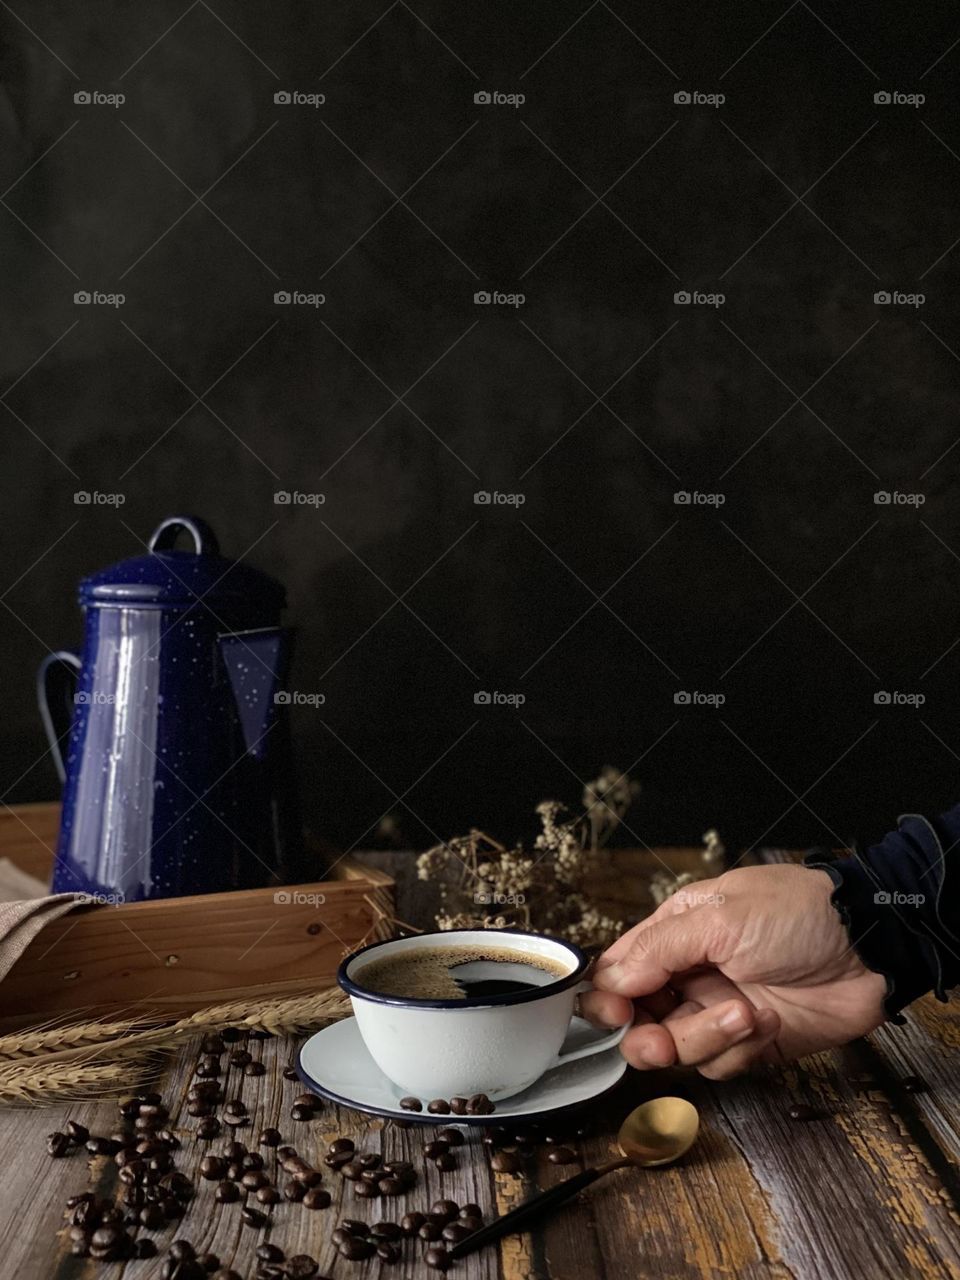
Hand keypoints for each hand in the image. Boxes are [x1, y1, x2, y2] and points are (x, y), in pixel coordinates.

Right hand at [580, 864, 887, 1078]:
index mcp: (674, 932)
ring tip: (747, 1012)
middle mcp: (689, 974)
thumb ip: (658, 949)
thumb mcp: (720, 917)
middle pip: (639, 1021)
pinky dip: (740, 1049)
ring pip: (678, 1048)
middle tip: (662, 1041)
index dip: (607, 999)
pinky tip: (768, 1022)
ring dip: (707, 1036)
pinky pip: (720, 1065)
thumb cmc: (796, 913)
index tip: (615, 1016)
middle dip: (647, 1036)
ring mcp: (718, 1010)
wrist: (868, 949)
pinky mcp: (750, 1043)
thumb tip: (609, 982)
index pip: (618, 972)